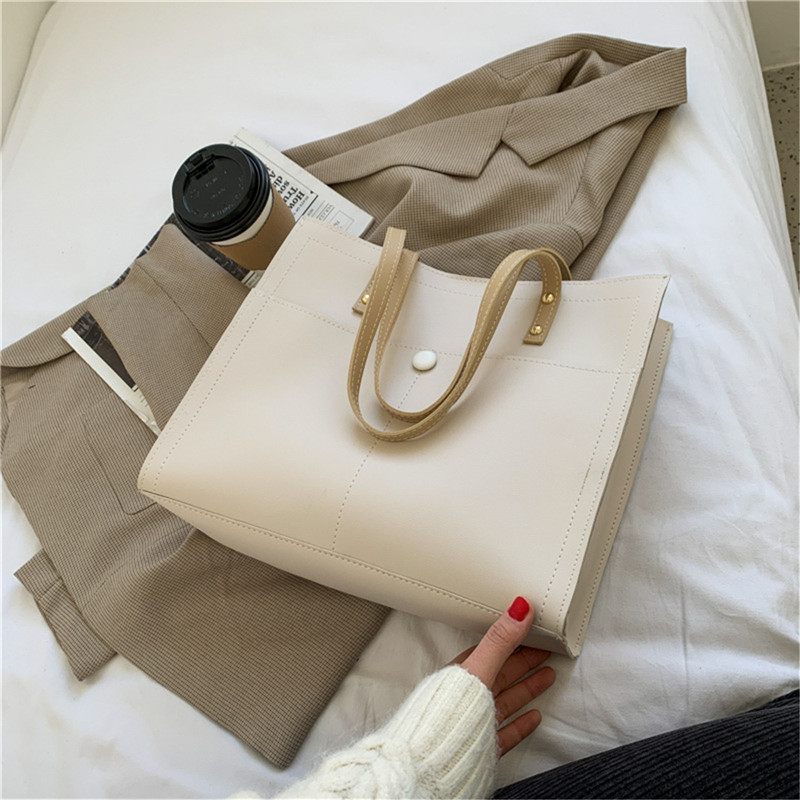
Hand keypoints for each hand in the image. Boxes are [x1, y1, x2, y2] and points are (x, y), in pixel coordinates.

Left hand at [449, 597, 554, 756]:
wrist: (431, 764)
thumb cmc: (446, 714)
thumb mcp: (477, 668)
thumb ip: (499, 641)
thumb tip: (519, 608)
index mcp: (462, 675)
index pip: (493, 652)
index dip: (515, 641)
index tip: (534, 632)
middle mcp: (467, 697)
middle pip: (502, 674)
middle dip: (524, 662)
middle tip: (546, 650)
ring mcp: (474, 722)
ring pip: (506, 700)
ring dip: (527, 688)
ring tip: (547, 676)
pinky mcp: (481, 746)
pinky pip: (506, 730)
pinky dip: (521, 723)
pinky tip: (534, 717)